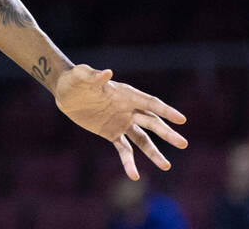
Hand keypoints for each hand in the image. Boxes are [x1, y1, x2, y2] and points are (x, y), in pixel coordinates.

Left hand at [54, 64, 187, 179]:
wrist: (65, 93)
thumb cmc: (74, 79)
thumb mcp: (80, 76)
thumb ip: (93, 75)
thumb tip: (108, 73)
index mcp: (125, 94)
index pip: (149, 103)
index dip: (165, 111)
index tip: (181, 120)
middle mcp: (128, 109)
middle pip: (152, 122)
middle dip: (167, 133)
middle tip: (183, 144)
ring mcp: (121, 122)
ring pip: (142, 139)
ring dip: (154, 152)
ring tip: (166, 166)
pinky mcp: (112, 133)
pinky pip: (124, 149)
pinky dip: (129, 162)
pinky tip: (134, 176)